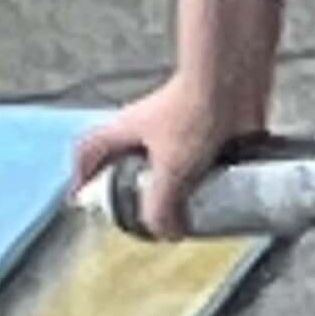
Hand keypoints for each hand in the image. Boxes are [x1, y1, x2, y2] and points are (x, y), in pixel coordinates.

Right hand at [70, 77, 255, 239]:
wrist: (232, 82)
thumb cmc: (194, 112)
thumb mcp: (171, 172)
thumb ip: (162, 209)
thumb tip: (166, 233)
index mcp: (124, 130)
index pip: (89, 150)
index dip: (81, 175)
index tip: (83, 199)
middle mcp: (147, 128)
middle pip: (127, 162)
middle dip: (134, 191)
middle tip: (143, 216)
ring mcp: (177, 127)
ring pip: (167, 164)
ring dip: (174, 187)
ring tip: (186, 211)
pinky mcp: (206, 129)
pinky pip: (199, 160)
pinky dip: (205, 178)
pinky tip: (219, 194)